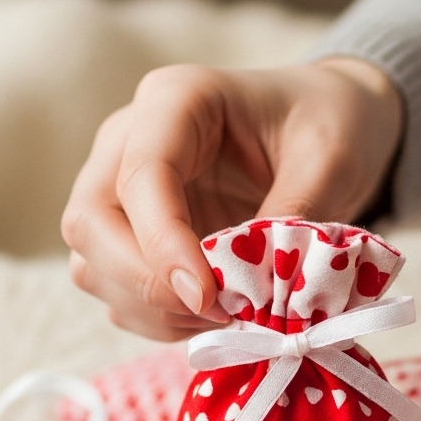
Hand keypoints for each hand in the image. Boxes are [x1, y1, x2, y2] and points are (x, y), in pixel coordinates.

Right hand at [61, 58, 402, 341]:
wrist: (321, 124)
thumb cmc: (326, 124)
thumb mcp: (329, 160)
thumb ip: (294, 218)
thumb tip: (257, 291)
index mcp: (175, 100)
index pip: (141, 176)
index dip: (164, 245)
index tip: (206, 297)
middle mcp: (129, 141)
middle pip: (90, 222)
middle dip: (145, 283)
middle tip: (217, 313)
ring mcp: (119, 190)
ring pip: (90, 263)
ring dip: (149, 308)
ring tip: (223, 318)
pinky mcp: (129, 236)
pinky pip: (116, 292)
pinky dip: (157, 320)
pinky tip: (211, 319)